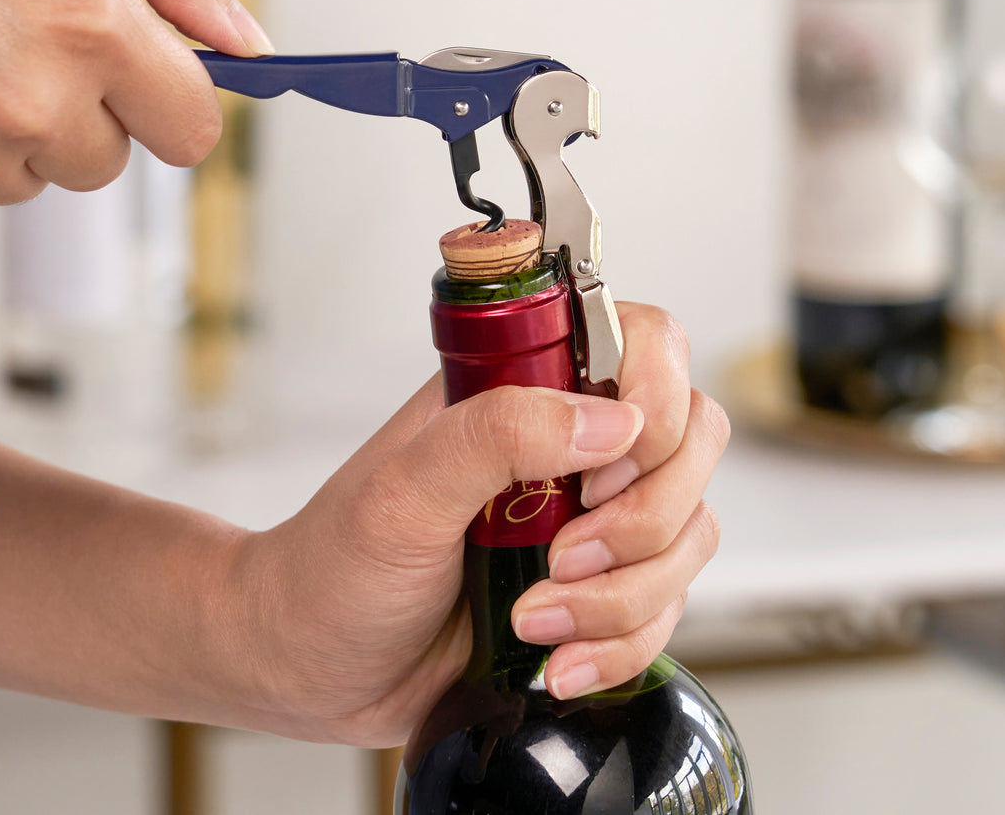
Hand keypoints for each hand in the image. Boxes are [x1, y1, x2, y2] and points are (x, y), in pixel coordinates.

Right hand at [0, 0, 272, 208]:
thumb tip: (247, 37)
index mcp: (90, 31)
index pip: (193, 128)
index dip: (175, 97)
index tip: (151, 70)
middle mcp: (33, 109)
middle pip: (113, 158)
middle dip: (90, 105)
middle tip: (25, 27)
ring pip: (35, 175)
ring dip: (17, 124)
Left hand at [223, 302, 726, 746]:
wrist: (313, 664)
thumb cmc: (335, 564)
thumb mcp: (402, 490)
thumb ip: (496, 434)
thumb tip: (608, 422)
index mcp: (520, 386)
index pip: (644, 340)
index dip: (652, 400)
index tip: (600, 473)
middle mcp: (567, 442)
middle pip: (691, 439)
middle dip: (643, 518)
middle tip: (561, 557)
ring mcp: (590, 515)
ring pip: (689, 531)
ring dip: (624, 596)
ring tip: (532, 622)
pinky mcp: (599, 587)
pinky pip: (667, 609)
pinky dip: (621, 644)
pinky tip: (555, 662)